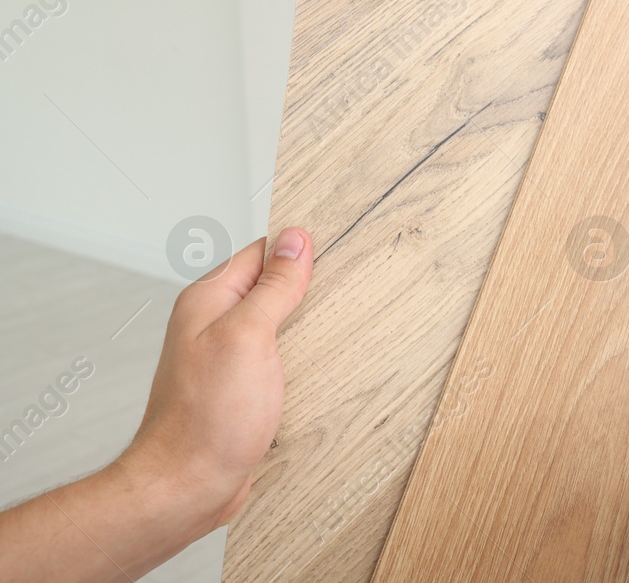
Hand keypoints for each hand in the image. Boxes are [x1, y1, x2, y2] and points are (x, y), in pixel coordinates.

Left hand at [122, 228, 314, 527]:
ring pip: (277, 324)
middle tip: (341, 289)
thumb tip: (294, 241)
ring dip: (305, 326)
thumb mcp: (247, 336)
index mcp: (208, 301)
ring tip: (335, 328)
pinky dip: (299, 358)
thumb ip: (272, 287)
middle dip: (306, 287)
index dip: (297, 249)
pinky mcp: (241, 387)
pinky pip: (277, 357)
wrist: (187, 486)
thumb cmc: (205, 419)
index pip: (261, 253)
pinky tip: (317, 365)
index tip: (333, 250)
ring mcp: (227, 357)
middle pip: (270, 286)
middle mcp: (214, 325)